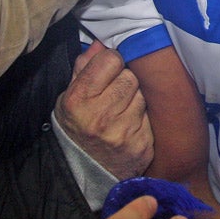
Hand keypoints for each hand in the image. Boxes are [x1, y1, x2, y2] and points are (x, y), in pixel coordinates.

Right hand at [54, 41, 153, 178]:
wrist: (82, 174)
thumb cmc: (76, 128)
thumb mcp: (69, 98)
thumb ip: (84, 68)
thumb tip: (101, 44)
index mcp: (79, 100)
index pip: (111, 60)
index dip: (110, 62)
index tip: (107, 70)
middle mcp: (100, 116)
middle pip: (130, 77)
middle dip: (124, 81)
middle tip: (114, 94)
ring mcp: (123, 133)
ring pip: (142, 96)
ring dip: (135, 100)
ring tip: (121, 111)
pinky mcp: (141, 146)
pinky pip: (150, 118)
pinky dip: (142, 120)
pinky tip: (129, 127)